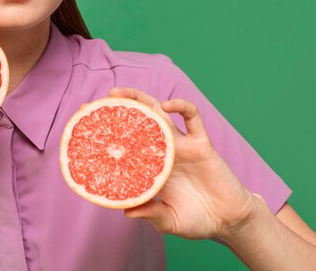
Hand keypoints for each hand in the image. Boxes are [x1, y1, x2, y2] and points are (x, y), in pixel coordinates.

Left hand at [109, 87, 256, 241]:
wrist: (229, 220)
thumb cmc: (198, 220)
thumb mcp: (170, 221)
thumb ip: (152, 215)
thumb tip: (127, 211)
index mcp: (151, 168)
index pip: (126, 145)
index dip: (110, 136)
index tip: (85, 130)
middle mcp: (163, 151)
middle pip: (138, 122)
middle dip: (119, 109)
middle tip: (97, 102)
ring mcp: (181, 145)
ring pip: (159, 113)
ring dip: (140, 99)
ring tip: (119, 93)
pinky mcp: (201, 143)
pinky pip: (192, 118)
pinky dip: (181, 106)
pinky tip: (167, 105)